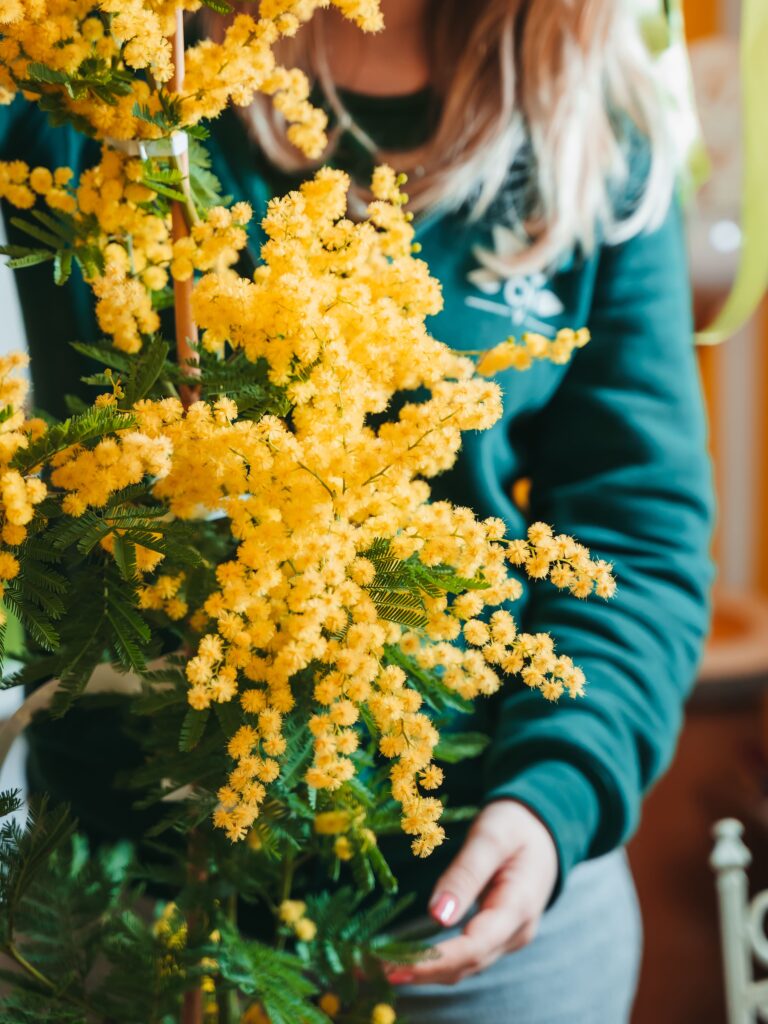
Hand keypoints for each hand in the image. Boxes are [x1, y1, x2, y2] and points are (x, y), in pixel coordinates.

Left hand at [388, 800, 558, 985]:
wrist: (543, 829)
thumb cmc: (515, 825)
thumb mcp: (491, 836)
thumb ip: (466, 873)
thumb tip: (437, 915)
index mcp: (519, 907)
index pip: (474, 947)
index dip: (434, 961)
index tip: (394, 964)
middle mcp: (515, 933)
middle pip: (465, 964)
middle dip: (417, 971)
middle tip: (366, 968)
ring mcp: (506, 938)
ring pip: (463, 967)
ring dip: (421, 972)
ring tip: (373, 968)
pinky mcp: (494, 936)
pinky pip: (463, 958)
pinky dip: (432, 962)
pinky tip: (402, 959)